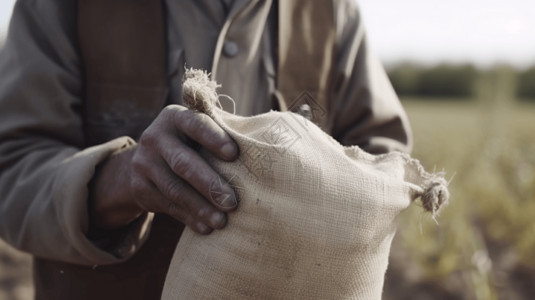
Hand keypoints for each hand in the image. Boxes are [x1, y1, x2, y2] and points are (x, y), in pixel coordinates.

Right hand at [90, 105, 238, 234]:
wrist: (148, 160)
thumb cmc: (191, 143)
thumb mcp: (200, 132)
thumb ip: (222, 134)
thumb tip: (260, 150)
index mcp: (175, 117)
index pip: (195, 124)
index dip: (214, 138)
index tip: (234, 154)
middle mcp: (155, 137)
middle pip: (183, 163)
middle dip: (210, 185)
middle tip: (232, 203)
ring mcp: (143, 163)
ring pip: (174, 189)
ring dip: (200, 208)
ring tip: (222, 222)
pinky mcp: (139, 187)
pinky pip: (167, 205)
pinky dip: (188, 218)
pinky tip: (205, 228)